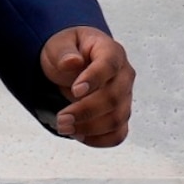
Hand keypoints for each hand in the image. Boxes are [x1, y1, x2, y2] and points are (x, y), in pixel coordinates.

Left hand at [41, 26, 134, 145]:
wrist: (73, 62)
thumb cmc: (68, 50)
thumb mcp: (59, 44)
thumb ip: (64, 51)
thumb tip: (72, 62)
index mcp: (111, 52)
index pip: (109, 65)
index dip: (94, 79)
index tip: (75, 91)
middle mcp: (124, 75)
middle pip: (114, 98)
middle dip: (86, 111)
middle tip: (61, 119)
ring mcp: (125, 97)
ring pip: (117, 118)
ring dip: (90, 128)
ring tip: (64, 128)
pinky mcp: (120, 114)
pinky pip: (118, 133)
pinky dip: (100, 140)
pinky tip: (79, 136)